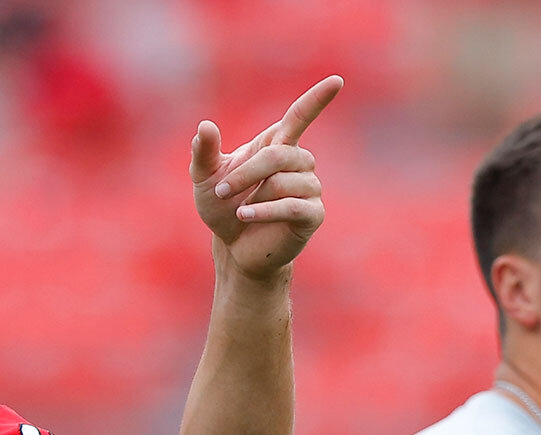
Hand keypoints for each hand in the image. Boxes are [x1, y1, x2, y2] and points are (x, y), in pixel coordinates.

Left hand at [191, 75, 341, 278]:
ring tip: (239, 210)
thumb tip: (204, 126)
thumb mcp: (205, 179)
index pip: (300, 115)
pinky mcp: (312, 215)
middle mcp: (298, 162)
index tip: (336, 80)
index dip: (318, 99)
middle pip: (280, 154)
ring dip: (254, 195)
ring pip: (285, 181)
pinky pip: (293, 205)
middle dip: (247, 173)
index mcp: (277, 145)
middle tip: (221, 191)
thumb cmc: (223, 208)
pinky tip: (246, 216)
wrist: (233, 248)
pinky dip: (266, 211)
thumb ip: (204, 152)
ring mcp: (309, 188)